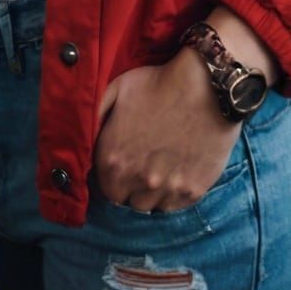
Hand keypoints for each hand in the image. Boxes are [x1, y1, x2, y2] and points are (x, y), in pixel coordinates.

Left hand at [91, 48, 242, 212]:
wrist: (207, 84)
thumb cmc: (160, 82)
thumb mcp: (117, 89)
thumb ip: (95, 115)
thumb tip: (83, 134)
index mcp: (113, 159)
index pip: (106, 189)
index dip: (114, 177)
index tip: (125, 166)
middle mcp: (136, 180)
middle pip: (128, 201)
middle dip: (132, 187)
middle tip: (145, 166)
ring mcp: (166, 189)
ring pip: (152, 207)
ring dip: (154, 193)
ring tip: (163, 169)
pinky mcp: (193, 190)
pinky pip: (176, 206)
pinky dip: (175, 194)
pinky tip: (179, 171)